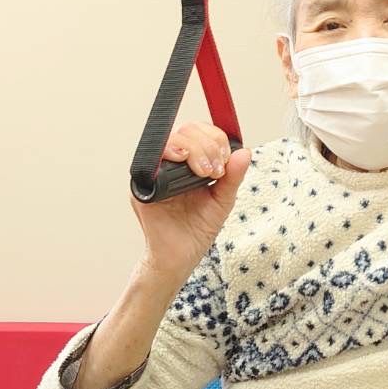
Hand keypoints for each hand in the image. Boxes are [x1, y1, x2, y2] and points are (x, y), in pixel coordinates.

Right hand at [130, 121, 250, 281]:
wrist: (180, 257)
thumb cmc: (198, 228)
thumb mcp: (223, 199)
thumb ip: (233, 176)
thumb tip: (244, 151)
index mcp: (190, 163)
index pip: (200, 133)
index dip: (215, 138)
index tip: (225, 159)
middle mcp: (171, 164)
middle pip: (186, 131)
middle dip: (207, 145)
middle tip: (216, 170)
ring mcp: (156, 174)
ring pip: (171, 141)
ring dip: (194, 149)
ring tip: (205, 172)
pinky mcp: (142, 186)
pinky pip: (150, 162)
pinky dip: (169, 154)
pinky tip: (181, 160)